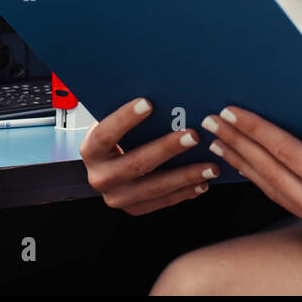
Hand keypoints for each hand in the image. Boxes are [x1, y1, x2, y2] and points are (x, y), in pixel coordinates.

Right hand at [78, 97, 219, 215]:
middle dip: (168, 149)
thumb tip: (161, 93)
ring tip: (210, 166)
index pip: (106, 134)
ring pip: (154, 187)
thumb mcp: (113, 121)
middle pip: (136, 163)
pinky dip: (185, 192)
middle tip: (194, 136)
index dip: (125, 119)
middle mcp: (100, 177)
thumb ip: (129, 112)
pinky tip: (203, 181)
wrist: (107, 164)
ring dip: (186, 176)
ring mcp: (117, 197)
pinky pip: (162, 202)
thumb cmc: (116, 136)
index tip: (148, 103)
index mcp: (91, 150)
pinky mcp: (134, 208)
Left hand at [202, 106, 301, 239]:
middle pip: (272, 174)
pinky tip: (247, 163)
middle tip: (212, 122)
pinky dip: (264, 179)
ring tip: (220, 139)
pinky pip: (287, 200)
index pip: (287, 154)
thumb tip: (292, 109)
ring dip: (244, 163)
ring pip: (274, 190)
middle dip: (238, 145)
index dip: (254, 130)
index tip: (231, 111)